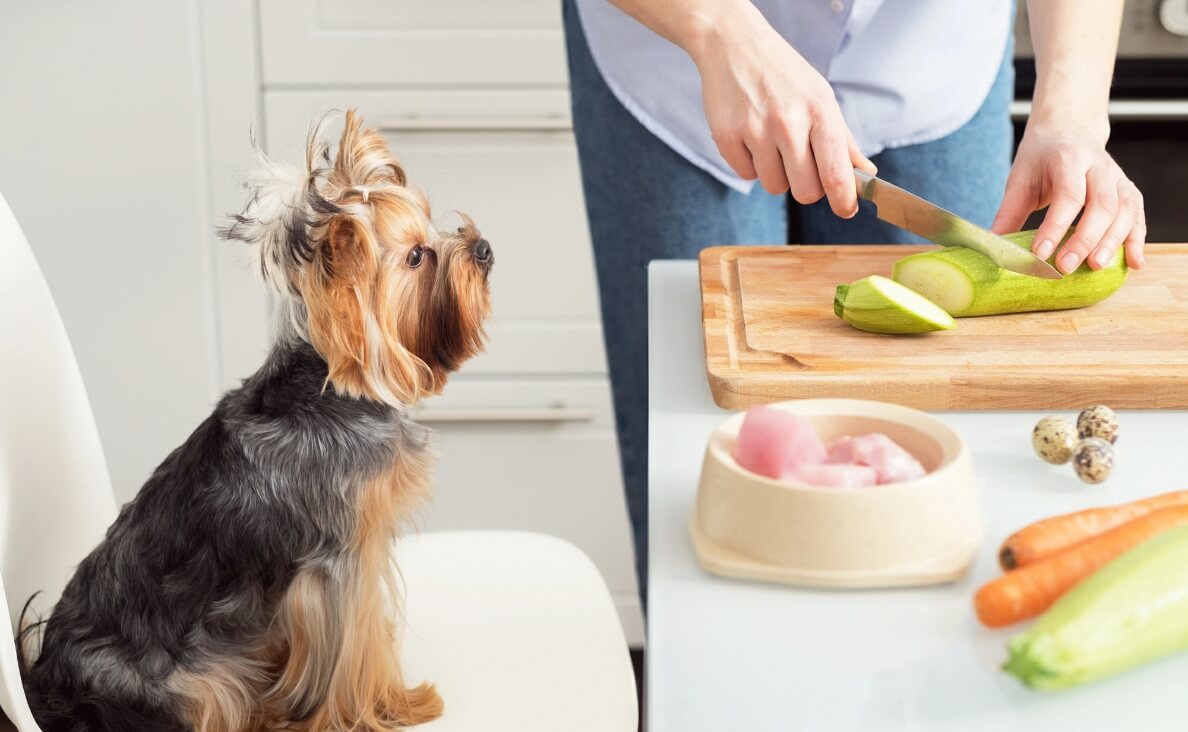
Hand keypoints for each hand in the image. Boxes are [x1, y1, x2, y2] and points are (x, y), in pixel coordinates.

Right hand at [687, 11, 875, 216]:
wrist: (734, 44)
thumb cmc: (783, 73)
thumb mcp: (821, 97)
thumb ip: (843, 141)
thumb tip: (866, 174)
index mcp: (820, 112)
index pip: (836, 174)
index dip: (844, 201)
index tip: (846, 210)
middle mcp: (788, 122)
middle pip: (805, 191)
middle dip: (806, 187)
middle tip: (800, 165)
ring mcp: (755, 130)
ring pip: (774, 187)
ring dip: (776, 173)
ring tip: (771, 143)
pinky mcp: (726, 136)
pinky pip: (745, 175)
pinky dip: (750, 163)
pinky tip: (750, 136)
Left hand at [992, 123, 1145, 272]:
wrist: (1069, 130)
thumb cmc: (1042, 158)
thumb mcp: (1020, 179)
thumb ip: (1009, 213)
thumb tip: (994, 249)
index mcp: (1068, 159)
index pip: (1068, 195)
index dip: (1055, 226)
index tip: (1040, 253)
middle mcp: (1099, 166)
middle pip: (1102, 204)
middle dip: (1085, 239)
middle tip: (1066, 266)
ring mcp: (1118, 178)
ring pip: (1125, 210)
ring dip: (1113, 241)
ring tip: (1096, 267)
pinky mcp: (1129, 190)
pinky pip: (1138, 215)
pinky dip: (1137, 240)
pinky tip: (1133, 262)